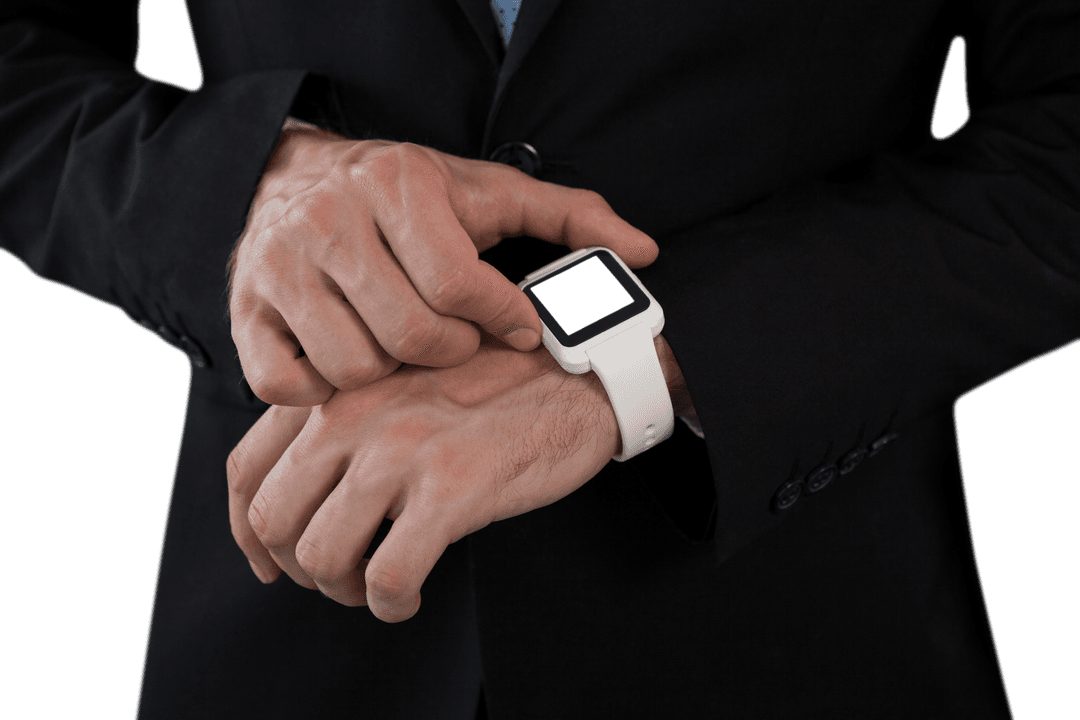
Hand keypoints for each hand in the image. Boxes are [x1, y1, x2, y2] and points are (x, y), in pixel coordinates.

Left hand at [226, 332, 620, 621]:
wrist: (574, 371)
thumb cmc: (493, 381)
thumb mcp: (401, 379)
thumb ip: (346, 420)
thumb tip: (302, 495)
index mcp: (338, 388)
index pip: (246, 470)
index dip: (247, 532)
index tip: (270, 563)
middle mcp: (355, 414)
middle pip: (274, 520)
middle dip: (298, 569)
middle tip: (339, 578)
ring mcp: (401, 451)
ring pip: (322, 557)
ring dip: (343, 592)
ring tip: (376, 587)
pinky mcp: (453, 489)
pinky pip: (389, 576)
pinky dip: (391, 604)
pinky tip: (411, 595)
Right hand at [228, 124, 657, 405]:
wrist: (290, 177)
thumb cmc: (404, 194)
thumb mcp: (488, 192)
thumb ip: (571, 218)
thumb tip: (643, 252)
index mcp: (397, 186)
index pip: (458, 283)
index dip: (502, 320)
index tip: (518, 328)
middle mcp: (329, 222)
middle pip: (409, 336)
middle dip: (451, 353)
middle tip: (459, 342)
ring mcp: (278, 270)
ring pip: (353, 367)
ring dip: (392, 374)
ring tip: (405, 349)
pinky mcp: (243, 313)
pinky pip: (284, 386)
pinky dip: (324, 392)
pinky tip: (351, 364)